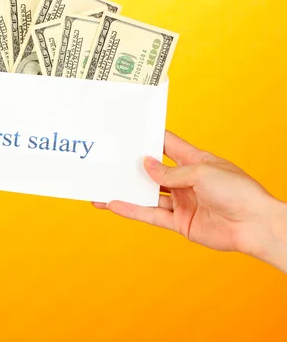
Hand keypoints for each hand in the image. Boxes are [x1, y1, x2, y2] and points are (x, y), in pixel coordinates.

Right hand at [93, 131, 286, 271]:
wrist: (255, 226)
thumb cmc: (238, 192)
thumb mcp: (202, 172)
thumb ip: (170, 172)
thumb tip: (146, 165)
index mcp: (195, 161)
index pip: (168, 145)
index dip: (150, 138)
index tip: (129, 132)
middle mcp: (186, 181)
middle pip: (153, 172)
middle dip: (132, 167)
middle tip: (109, 161)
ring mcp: (181, 202)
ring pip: (148, 195)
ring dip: (127, 191)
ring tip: (103, 186)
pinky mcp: (179, 222)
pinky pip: (150, 215)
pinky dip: (132, 210)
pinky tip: (114, 205)